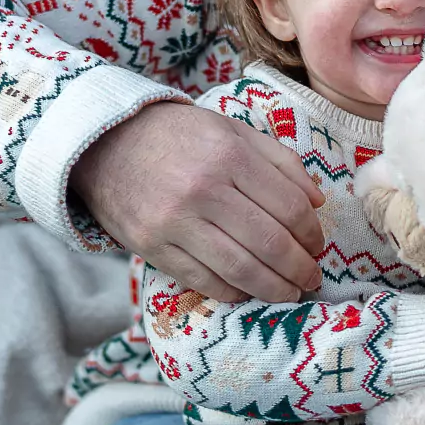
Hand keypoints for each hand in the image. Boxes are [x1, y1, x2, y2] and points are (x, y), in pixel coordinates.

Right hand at [70, 101, 324, 301]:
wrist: (105, 142)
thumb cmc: (179, 136)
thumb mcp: (233, 131)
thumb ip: (281, 162)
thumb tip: (319, 201)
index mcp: (229, 156)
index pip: (289, 207)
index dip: (311, 233)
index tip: (317, 245)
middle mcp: (203, 189)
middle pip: (270, 243)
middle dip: (300, 268)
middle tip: (312, 278)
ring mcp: (174, 222)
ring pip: (240, 268)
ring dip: (274, 289)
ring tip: (290, 293)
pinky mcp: (151, 246)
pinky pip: (203, 280)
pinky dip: (233, 292)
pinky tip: (249, 291)